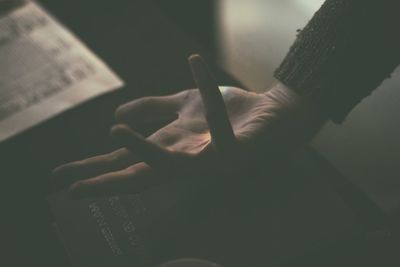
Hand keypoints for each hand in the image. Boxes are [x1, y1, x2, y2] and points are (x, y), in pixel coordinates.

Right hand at [52, 55, 325, 197]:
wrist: (274, 115)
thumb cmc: (228, 112)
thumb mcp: (182, 105)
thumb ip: (150, 109)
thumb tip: (113, 118)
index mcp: (172, 147)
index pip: (127, 163)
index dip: (96, 170)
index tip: (62, 180)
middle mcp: (187, 159)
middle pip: (141, 175)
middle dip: (105, 180)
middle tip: (70, 186)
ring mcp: (212, 159)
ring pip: (175, 163)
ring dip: (146, 149)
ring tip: (114, 135)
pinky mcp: (237, 149)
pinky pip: (220, 126)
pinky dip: (207, 93)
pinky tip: (193, 62)